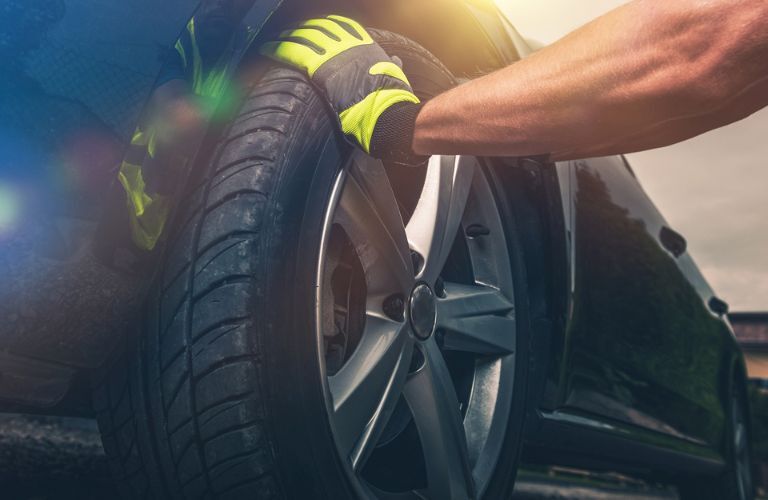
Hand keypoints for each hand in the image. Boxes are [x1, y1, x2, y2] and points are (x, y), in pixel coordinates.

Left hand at [261, 15, 425, 164]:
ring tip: (274, 41)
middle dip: (302, 29)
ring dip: (286, 38)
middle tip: (289, 33)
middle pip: (318, 28)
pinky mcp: (319, 66)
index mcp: (365, 44)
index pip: (342, 26)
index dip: (326, 24)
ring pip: (303, 37)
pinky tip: (267, 49)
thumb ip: (392, 65)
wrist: (385, 109)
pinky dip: (277, 49)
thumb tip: (397, 61)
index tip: (316, 26)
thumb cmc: (392, 98)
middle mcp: (348, 44)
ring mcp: (333, 53)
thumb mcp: (395, 75)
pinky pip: (293, 51)